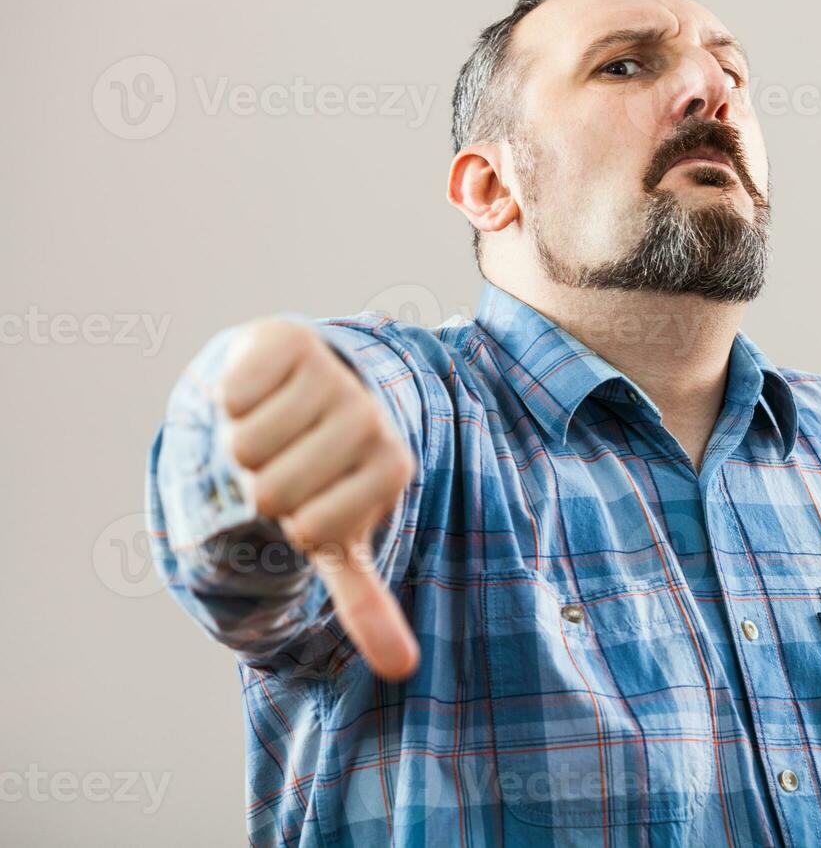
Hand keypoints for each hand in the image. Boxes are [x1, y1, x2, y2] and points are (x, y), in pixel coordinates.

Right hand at [216, 319, 419, 680]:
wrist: (303, 391)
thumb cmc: (323, 476)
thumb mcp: (342, 536)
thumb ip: (368, 602)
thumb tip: (402, 670)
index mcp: (393, 467)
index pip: (312, 530)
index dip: (295, 526)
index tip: (315, 504)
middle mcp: (371, 417)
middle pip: (272, 489)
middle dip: (264, 487)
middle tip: (287, 466)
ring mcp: (334, 376)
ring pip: (247, 444)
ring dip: (242, 446)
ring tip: (272, 433)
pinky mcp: (290, 339)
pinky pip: (235, 394)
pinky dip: (230, 402)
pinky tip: (258, 394)